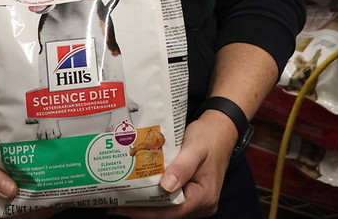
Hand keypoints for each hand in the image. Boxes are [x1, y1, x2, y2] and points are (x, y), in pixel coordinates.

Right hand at [0, 135, 64, 218]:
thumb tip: (12, 191)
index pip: (8, 218)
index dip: (29, 212)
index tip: (47, 201)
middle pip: (19, 216)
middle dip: (39, 206)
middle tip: (61, 193)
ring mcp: (0, 208)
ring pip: (23, 209)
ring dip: (40, 201)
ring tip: (60, 189)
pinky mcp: (7, 198)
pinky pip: (22, 200)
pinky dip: (35, 193)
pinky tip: (49, 184)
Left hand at [109, 114, 236, 218]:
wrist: (221, 128)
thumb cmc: (209, 136)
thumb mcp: (196, 148)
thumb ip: (182, 167)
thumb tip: (165, 187)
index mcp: (203, 197)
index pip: (170, 211)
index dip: (145, 211)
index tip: (123, 207)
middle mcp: (200, 204)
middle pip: (167, 212)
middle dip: (142, 208)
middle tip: (117, 201)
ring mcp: (196, 199)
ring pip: (167, 206)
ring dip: (147, 201)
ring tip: (124, 195)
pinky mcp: (191, 191)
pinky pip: (171, 198)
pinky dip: (155, 193)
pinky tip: (140, 187)